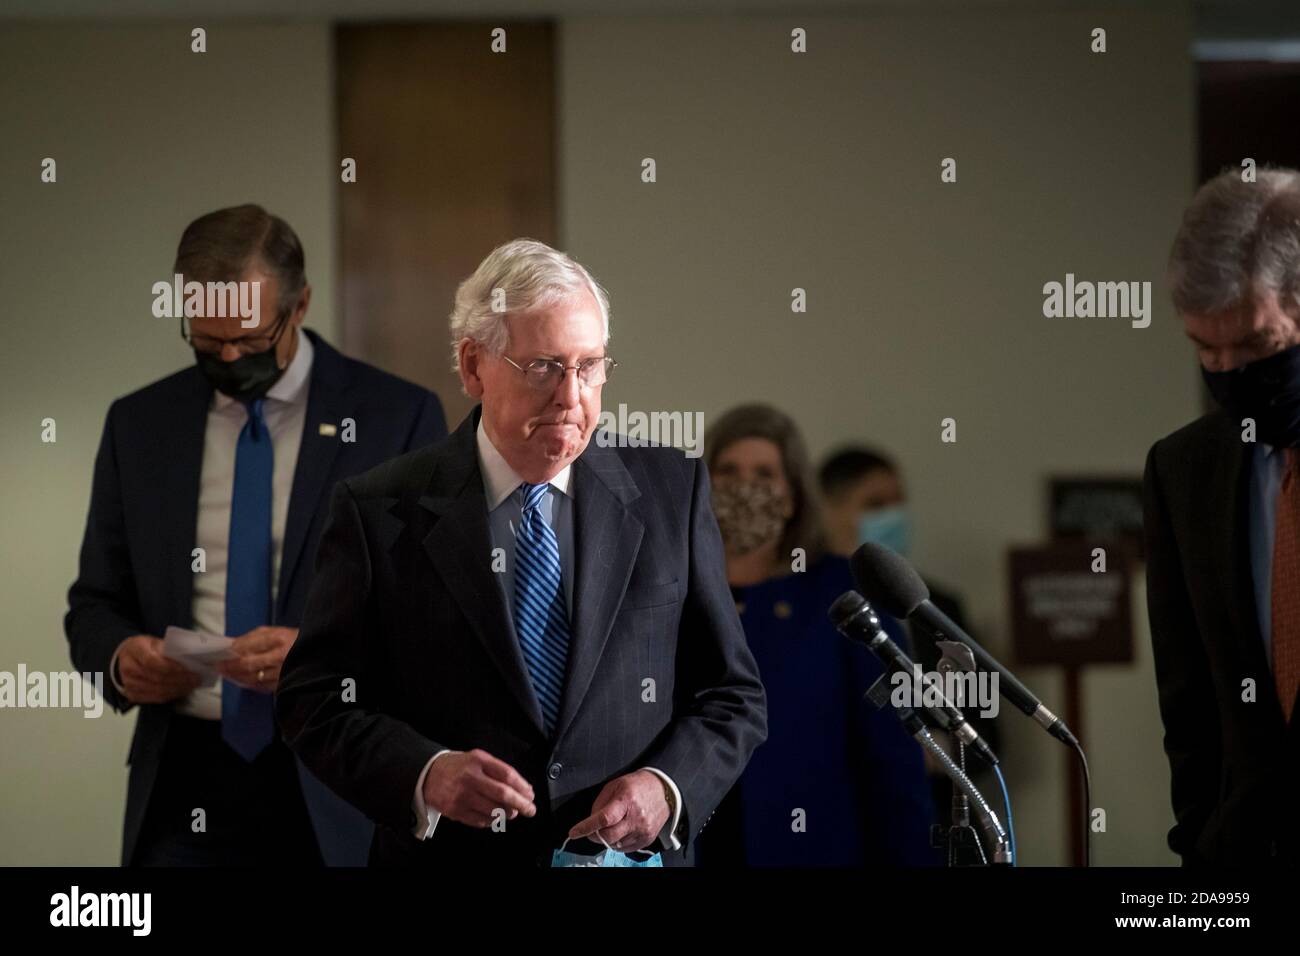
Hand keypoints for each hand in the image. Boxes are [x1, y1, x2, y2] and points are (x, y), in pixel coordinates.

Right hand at [116, 634, 201, 703]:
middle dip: (180, 680)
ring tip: (192, 685)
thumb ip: (169, 648)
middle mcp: (128, 667)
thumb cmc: (146, 648)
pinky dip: (171, 695)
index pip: (152, 661)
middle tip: (196, 679)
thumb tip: (189, 656)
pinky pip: (155, 698)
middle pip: (156, 678)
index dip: (171, 667)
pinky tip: (182, 690)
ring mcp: (128, 683)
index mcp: (134, 649)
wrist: (127, 657)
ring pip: (157, 690)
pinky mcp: (132, 695)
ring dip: (178, 689)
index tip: (188, 669)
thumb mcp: (155, 641)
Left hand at [215, 626, 296, 692]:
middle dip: (231, 667)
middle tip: (220, 668)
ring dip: (238, 677)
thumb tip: (232, 646)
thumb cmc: (294, 640)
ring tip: (229, 675)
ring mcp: (283, 671)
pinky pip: (262, 687)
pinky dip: (250, 684)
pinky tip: (243, 681)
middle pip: (248, 664)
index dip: (232, 653)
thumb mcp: (275, 631)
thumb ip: (253, 637)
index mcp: (278, 638)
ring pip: (253, 678)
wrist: (316, 652)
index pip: (248, 647)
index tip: (221, 656)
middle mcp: (280, 655)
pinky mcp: (285, 683)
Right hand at [422, 749, 536, 827]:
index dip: (522, 787)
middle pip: (502, 794)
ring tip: (512, 812)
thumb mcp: (477, 758)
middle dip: (521, 804)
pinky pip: (480, 821)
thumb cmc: (458, 766)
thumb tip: (523, 788)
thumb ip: (498, 770)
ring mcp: (461, 796)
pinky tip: (495, 817)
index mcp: (478, 761)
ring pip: (493, 810)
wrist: (427, 774)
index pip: (507, 775)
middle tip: (530, 809)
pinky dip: (492, 821)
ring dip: (507, 814)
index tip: (530, 794)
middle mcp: (470, 778)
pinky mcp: (454, 811)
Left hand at [567, 770, 668, 852]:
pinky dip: (619, 842)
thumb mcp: (615, 785)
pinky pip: (626, 848)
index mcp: (626, 800)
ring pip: (615, 844)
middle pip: (608, 836)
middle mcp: (636, 817)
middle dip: (595, 835)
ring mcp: (643, 830)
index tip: (574, 832)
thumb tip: (591, 821)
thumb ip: (600, 803)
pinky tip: (622, 830)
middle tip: (593, 830)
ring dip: (608, 838)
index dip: (586, 827)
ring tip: (614, 824)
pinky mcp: (647, 838)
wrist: (664, 790)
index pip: (603, 818)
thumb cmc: (638, 785)